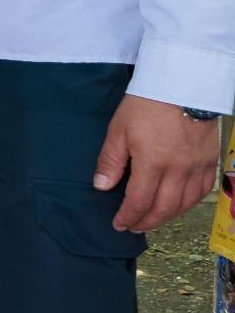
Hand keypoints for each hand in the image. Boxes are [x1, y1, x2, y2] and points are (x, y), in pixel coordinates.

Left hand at [94, 95, 221, 232]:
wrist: (183, 85)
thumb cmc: (146, 104)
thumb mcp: (118, 130)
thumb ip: (111, 161)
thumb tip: (101, 186)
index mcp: (153, 163)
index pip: (140, 201)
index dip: (128, 217)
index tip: (119, 224)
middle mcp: (179, 170)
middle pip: (164, 208)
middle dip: (146, 222)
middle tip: (134, 227)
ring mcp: (198, 167)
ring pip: (185, 204)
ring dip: (168, 216)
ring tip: (152, 219)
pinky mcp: (210, 160)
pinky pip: (203, 191)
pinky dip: (189, 203)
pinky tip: (178, 205)